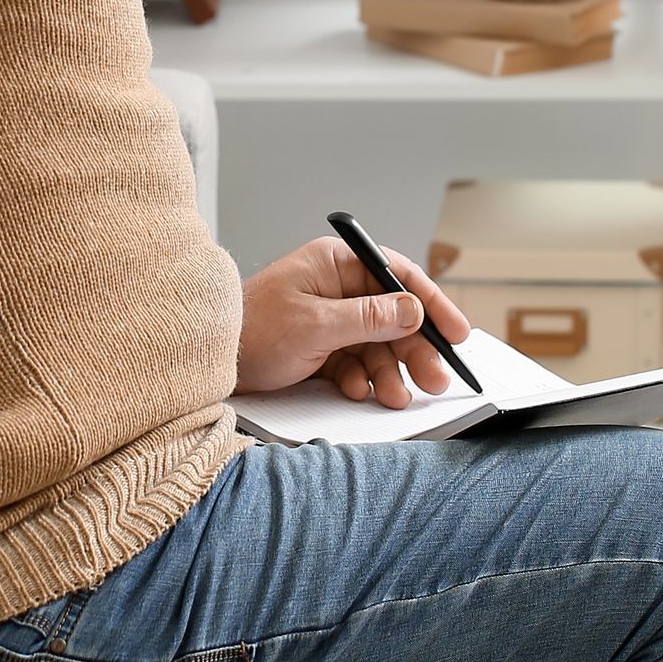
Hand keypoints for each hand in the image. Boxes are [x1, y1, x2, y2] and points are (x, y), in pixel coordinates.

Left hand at [236, 235, 471, 410]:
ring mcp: (327, 318)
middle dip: (414, 349)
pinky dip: (361, 379)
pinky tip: (358, 392)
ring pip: (375, 344)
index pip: (396, 276)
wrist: (207, 362)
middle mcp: (335, 287)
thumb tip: (413, 310)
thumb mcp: (316, 325)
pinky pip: (354, 362)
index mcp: (334, 264)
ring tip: (395, 396)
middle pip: (391, 316)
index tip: (456, 332)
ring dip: (389, 372)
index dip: (431, 303)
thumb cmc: (250, 331)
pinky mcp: (319, 347)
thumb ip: (368, 318)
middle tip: (435, 379)